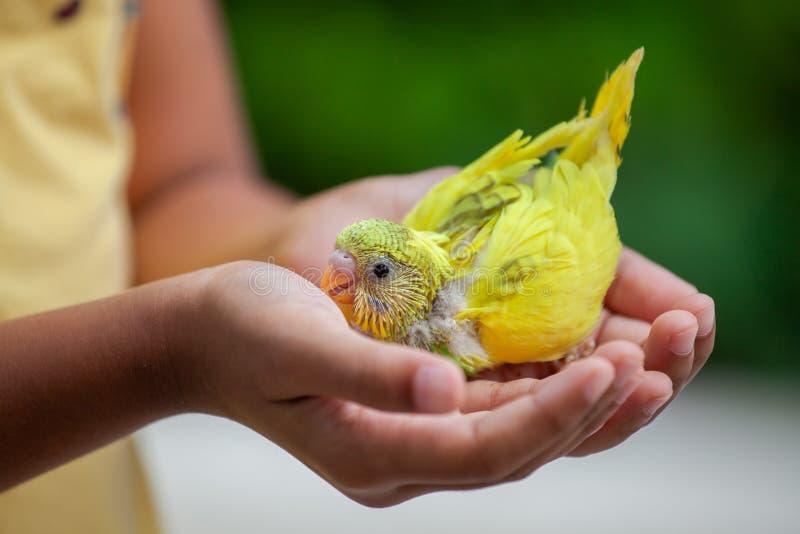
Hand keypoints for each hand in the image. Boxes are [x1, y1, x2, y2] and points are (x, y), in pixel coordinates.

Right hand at [268, 169, 715, 457]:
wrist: (204, 337)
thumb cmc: (241, 330)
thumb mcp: (294, 343)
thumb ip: (367, 373)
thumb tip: (447, 393)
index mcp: (373, 454)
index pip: (487, 449)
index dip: (555, 414)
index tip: (613, 366)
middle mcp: (404, 461)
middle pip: (519, 450)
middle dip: (595, 410)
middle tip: (664, 364)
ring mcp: (414, 442)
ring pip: (520, 434)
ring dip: (587, 402)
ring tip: (652, 364)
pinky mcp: (419, 414)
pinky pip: (500, 409)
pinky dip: (549, 386)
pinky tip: (589, 354)